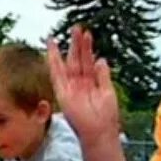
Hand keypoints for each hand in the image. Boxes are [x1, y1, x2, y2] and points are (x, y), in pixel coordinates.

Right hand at [47, 26, 120, 151]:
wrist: (100, 133)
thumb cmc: (105, 118)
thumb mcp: (108, 92)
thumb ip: (103, 75)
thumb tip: (101, 59)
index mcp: (90, 84)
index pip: (87, 62)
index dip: (86, 48)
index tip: (86, 34)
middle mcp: (79, 84)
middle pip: (77, 59)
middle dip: (77, 43)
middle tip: (77, 27)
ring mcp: (70, 88)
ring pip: (67, 63)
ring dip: (67, 47)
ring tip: (69, 32)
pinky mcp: (62, 93)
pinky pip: (56, 74)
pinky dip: (53, 61)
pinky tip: (52, 49)